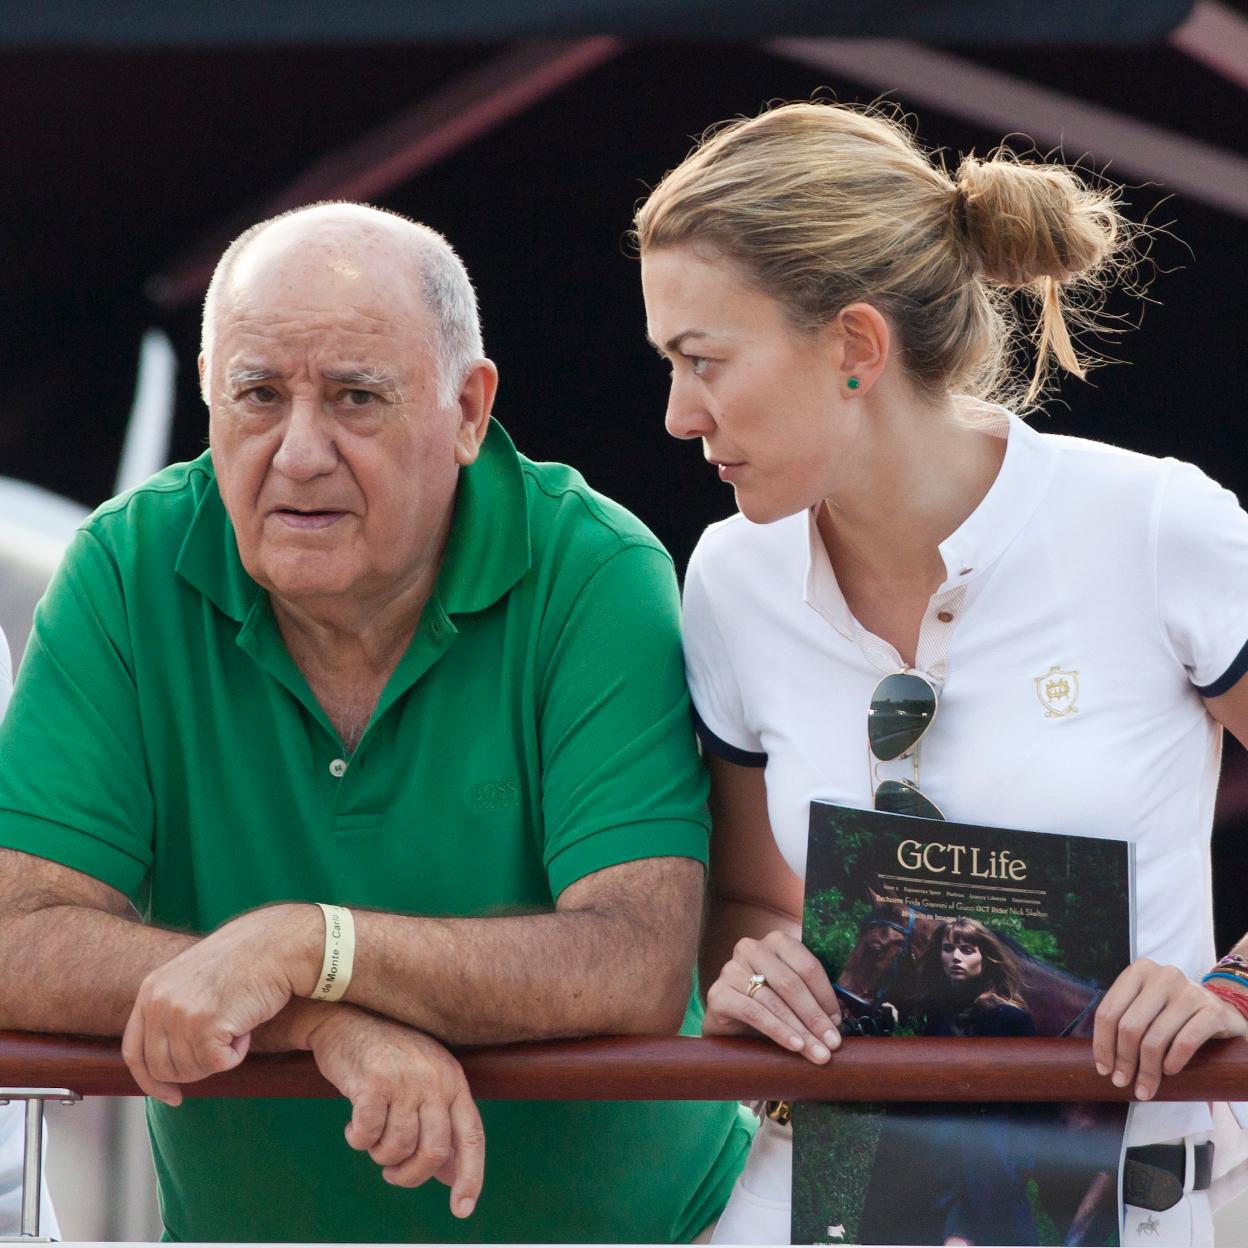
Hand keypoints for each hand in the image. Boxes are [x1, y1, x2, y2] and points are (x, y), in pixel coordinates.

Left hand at [122, 903, 320, 1103]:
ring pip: (192, 1070)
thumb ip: (171, 1010)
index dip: (151, 1082)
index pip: (134, 1052)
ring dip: (219, 1056)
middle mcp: (159, 1002)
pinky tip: (246, 1028)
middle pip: (163, 1069)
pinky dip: (236, 1055)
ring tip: (237, 1024)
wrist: (276, 944)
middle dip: (194, 1070)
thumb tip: (164, 1062)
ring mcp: (180, 1014)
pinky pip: (218, 1065)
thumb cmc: (245, 961)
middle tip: (221, 1048)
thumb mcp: (192, 979)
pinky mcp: (206, 1025)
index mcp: (151, 990)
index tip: (171, 1096)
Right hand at [308, 1008, 484, 1215]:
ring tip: (371, 1138)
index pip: (471, 1135)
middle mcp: (435, 1079)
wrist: (346, 1018)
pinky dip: (358, 1140)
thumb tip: (448, 1176)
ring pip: (398, 1148)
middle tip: (391, 1173)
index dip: (470, 1175)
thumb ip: (438, 1123)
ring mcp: (405, 1079)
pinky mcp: (373, 1083)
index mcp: (453, 1080)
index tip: (462, 1209)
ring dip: (380, 1155)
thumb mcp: (423, 1082)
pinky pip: (367, 1137)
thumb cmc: (386, 1058)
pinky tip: (353, 1125)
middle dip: (410, 1175)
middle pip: (433, 1152)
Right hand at [702, 930, 841, 1062]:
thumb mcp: (791, 995)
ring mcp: (731, 969)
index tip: (837, 1023)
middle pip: (791, 983)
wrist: (729, 1023)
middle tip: (833, 1043)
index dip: (826, 996)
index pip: (807, 966)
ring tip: (818, 1052)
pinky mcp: (717, 993)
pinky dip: (777, 1030)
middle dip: (815, 1017)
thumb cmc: (767, 1006)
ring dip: (800, 1030)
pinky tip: (794, 1045)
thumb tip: (837, 1022)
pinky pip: (753, 1012)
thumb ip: (812, 997)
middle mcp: (751, 948)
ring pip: (774, 1000)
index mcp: (776, 941)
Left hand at [1092, 957, 1247, 1099]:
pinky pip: (1184, 1043)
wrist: (1221, 1010)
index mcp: (1139, 971)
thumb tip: (1104, 1062)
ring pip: (1155, 1039)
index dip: (1102, 1044)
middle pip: (1129, 1027)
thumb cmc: (1174, 1012)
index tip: (1103, 1069)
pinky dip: (1173, 1062)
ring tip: (1144, 1088)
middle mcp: (1162, 975)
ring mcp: (1189, 991)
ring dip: (1147, 1071)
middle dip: (1124, 1061)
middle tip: (1122, 1082)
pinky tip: (1168, 1072)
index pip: (1109, 1011)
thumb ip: (1125, 1020)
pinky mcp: (1212, 1010)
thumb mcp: (1146, 1006)